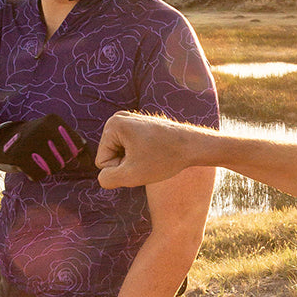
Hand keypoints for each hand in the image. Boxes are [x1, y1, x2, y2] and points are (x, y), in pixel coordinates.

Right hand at [0, 114, 91, 179]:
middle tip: (43, 156)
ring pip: (54, 167)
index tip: (66, 156)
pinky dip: (34, 174)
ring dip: (46, 169)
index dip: (75, 155)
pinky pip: (39, 174)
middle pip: (66, 158)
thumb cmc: (31, 139)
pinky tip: (27, 166)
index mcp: (53, 121)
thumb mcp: (50, 132)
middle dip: (57, 162)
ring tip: (34, 159)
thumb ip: (70, 141)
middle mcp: (43, 128)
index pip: (78, 145)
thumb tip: (89, 157)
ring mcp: (30, 141)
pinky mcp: (19, 156)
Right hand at [96, 111, 211, 188]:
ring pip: (121, 155)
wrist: (194, 145)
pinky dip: (143, 156)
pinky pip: (132, 150)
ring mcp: (131, 120)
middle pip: (110, 156)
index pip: (102, 162)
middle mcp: (120, 118)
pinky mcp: (141, 126)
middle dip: (127, 164)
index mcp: (113, 124)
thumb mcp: (131, 176)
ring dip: (135, 162)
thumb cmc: (165, 159)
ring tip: (153, 155)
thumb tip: (103, 176)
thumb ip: (107, 179)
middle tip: (149, 159)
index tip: (142, 160)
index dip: (122, 169)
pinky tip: (157, 151)